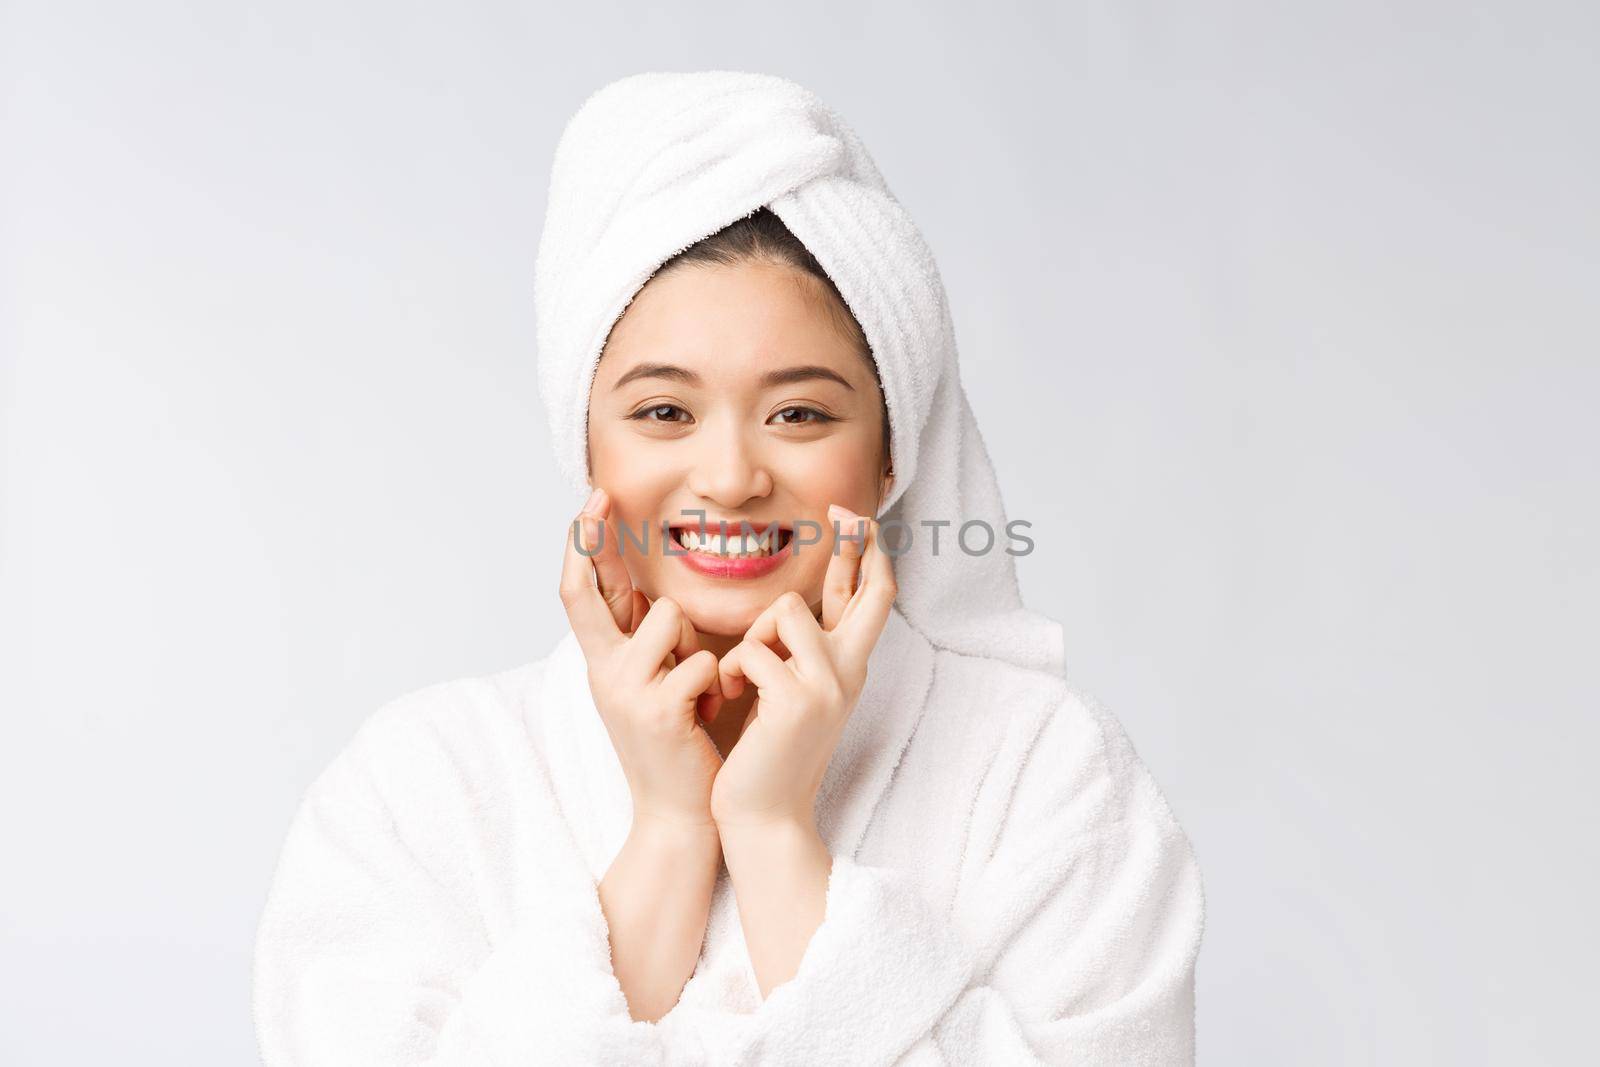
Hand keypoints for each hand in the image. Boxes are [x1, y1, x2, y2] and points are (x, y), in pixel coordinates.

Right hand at [559, 487, 724, 828]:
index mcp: (603, 663)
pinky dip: (717, 682)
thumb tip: (644, 590)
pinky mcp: (657, 712)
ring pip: (668, 617)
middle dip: (590, 540)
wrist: (681, 814)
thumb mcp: (653, 684)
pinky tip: (710, 714)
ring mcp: (625, 692)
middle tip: (596, 498)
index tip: (592, 500)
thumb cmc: (679, 742)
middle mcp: (602, 672)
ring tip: (700, 687)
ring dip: (696, 643)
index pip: (580, 592)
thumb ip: (647, 640)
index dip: (583, 545)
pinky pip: (700, 661)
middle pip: (586, 592)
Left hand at [709, 506, 895, 829]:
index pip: (874, 598)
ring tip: (740, 679)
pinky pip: (752, 649)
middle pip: (871, 589)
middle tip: (845, 511)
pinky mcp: (797, 701)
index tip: (858, 516)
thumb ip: (796, 651)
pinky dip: (730, 671)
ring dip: (752, 636)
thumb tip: (792, 609)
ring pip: (787, 608)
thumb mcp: (790, 694)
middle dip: (859, 543)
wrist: (764, 818)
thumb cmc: (767, 755)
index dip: (870, 554)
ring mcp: (829, 686)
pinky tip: (728, 701)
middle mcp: (850, 672)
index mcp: (848, 668)